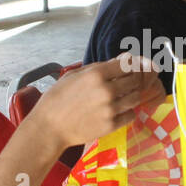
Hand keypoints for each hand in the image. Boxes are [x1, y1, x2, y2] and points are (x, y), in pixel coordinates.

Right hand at [33, 54, 163, 149]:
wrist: (49, 127)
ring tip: (122, 97)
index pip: (127, 64)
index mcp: (96, 74)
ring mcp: (110, 109)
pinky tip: (118, 111)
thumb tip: (123, 58)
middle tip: (124, 84)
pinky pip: (130, 115)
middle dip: (132, 80)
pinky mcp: (111, 125)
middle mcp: (107, 90)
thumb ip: (99, 66)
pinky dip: (127, 112)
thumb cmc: (58, 98)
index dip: (130, 65)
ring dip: (131, 95)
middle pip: (135, 80)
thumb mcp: (74, 75)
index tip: (127, 69)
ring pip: (136, 98)